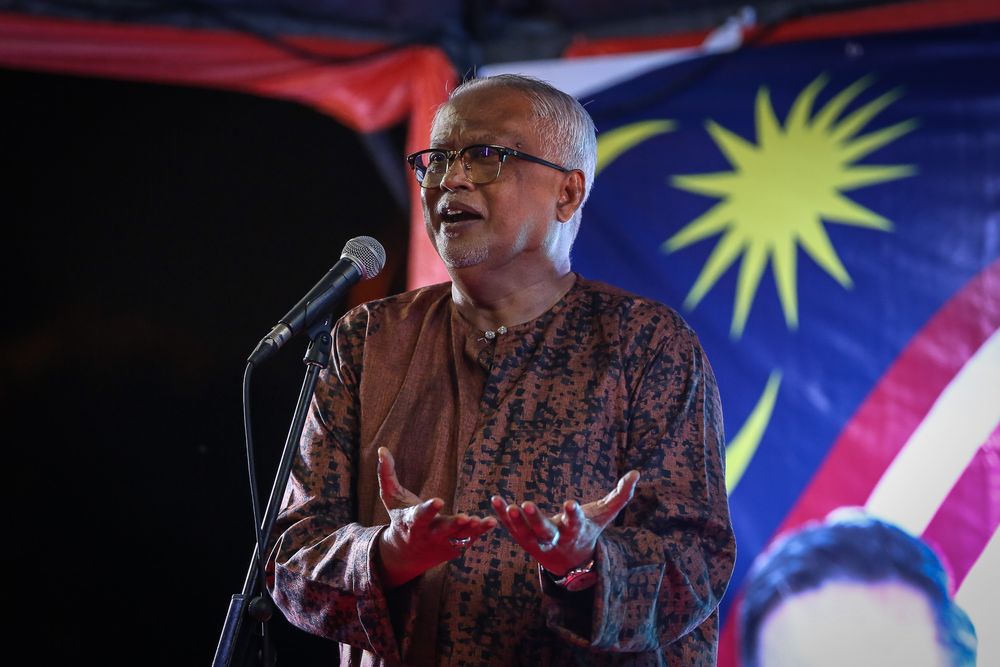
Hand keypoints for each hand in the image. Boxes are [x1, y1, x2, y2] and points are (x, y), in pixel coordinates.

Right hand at [377, 447, 495, 587]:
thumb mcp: (390, 498)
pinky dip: (480, 532)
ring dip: (470, 530)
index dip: (429, 510)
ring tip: (480, 520)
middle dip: (452, 525)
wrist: (406, 554)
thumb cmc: (399, 518)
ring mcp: (443, 544)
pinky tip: (492, 522)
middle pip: (441, 531)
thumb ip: (386, 474)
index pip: (420, 516)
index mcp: (412, 523)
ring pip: (458, 537)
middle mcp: (428, 535)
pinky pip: (469, 539)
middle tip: (464, 517)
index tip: (439, 501)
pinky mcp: (454, 547)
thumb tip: (382, 448)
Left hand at [491, 470, 639, 576]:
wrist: (572, 563)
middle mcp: (556, 538)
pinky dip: (503, 517)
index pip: (575, 523)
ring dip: (515, 520)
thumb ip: (620, 495)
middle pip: (546, 531)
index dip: (573, 514)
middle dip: (536, 519)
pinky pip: (512, 529)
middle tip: (527, 505)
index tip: (569, 504)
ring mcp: (538, 542)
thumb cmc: (589, 531)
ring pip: (525, 534)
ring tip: (506, 504)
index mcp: (576, 531)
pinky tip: (494, 500)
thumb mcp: (605, 515)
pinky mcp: (525, 540)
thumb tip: (636, 472)